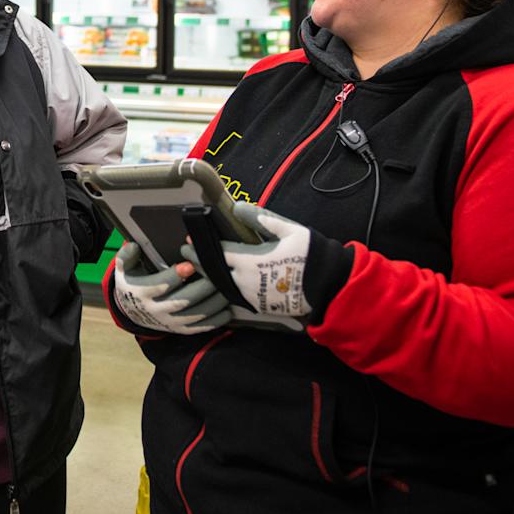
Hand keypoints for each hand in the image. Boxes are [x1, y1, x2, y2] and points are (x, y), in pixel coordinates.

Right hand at [111, 243, 230, 334]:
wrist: (131, 310)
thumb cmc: (133, 282)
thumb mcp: (124, 268)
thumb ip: (126, 256)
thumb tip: (134, 246)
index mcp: (142, 292)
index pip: (160, 285)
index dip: (175, 275)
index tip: (189, 264)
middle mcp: (156, 309)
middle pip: (182, 301)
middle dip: (202, 288)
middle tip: (217, 275)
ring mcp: (169, 322)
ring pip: (193, 315)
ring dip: (212, 304)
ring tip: (226, 290)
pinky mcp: (179, 329)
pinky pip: (199, 328)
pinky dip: (215, 321)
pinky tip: (227, 311)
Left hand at [180, 202, 311, 317]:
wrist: (328, 285)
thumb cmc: (310, 254)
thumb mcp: (289, 230)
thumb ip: (261, 219)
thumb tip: (237, 207)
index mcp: (251, 261)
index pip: (218, 253)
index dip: (201, 246)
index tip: (188, 241)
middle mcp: (247, 281)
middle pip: (215, 271)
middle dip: (198, 262)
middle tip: (185, 255)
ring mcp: (253, 296)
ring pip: (224, 286)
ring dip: (210, 276)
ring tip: (199, 267)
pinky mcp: (260, 306)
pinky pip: (237, 297)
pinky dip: (226, 288)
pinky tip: (221, 282)